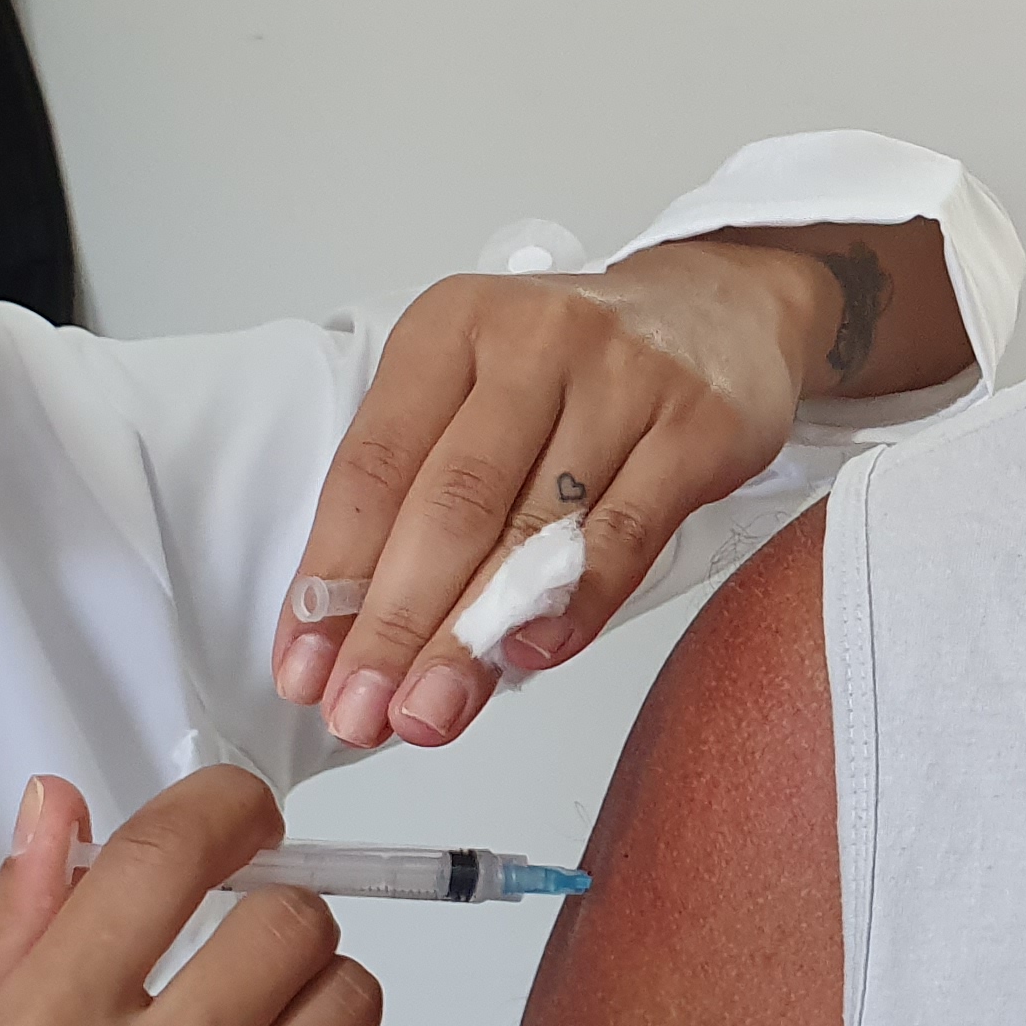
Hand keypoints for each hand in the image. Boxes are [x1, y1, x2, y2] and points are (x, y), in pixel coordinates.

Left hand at [277, 242, 845, 747]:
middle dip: (394, 624)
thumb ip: (422, 490)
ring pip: (532, 530)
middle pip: (450, 503)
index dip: (332, 578)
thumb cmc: (578, 369)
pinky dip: (573, 607)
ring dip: (472, 639)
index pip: (373, 465)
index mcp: (452, 326)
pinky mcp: (697, 427)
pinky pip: (625, 535)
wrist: (721, 311)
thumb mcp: (481, 387)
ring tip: (429, 714)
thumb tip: (352, 634)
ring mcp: (623, 380)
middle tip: (359, 711)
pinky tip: (529, 659)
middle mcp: (533, 341)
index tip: (304, 669)